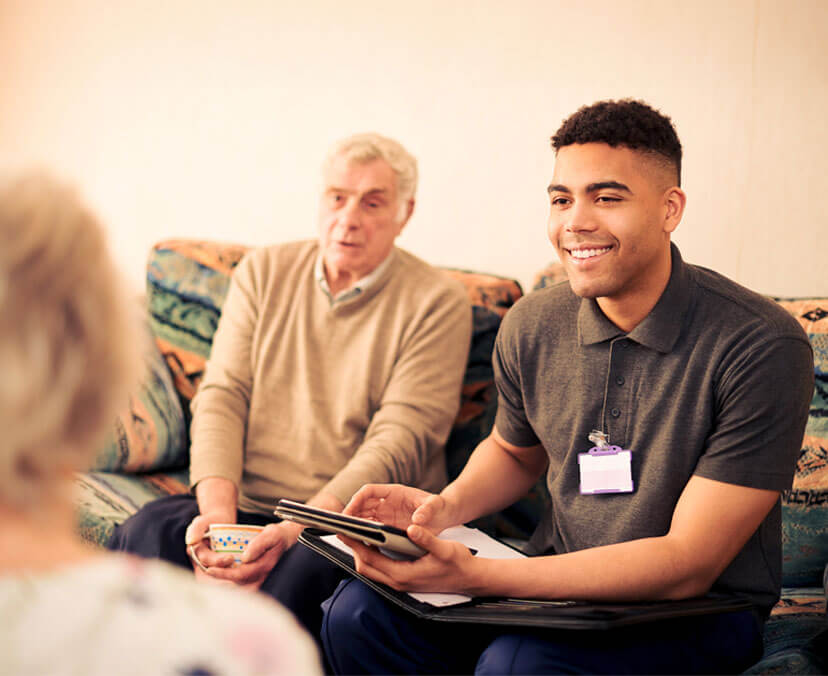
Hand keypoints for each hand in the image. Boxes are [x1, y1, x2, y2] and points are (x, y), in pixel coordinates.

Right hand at [184, 510, 237, 580]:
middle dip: (226, 568)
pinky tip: (246, 570)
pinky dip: (234, 571)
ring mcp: (210, 563)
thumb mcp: (203, 520)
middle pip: (213, 569)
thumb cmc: (210, 519)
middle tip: (241, 565)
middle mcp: (200, 559)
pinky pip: (226, 570)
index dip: (217, 561)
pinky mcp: (219, 563)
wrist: (219, 519)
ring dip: (231, 572)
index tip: (230, 558)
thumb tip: (190, 541)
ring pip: (219, 572)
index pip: (206, 560)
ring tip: (244, 569)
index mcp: (194, 551)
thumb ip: (196, 528)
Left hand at [186, 516, 296, 590]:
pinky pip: (242, 581)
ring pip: (240, 584)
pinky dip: (231, 578)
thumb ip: (258, 544)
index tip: (210, 570)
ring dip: (225, 579)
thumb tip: (245, 558)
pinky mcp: (258, 575)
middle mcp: (262, 574)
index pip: (240, 574)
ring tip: (211, 571)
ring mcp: (261, 576)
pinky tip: (222, 572)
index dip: (224, 574)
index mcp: (264, 565)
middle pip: (238, 582)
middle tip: (207, 571)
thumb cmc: (278, 535)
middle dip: (221, 578)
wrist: (287, 538)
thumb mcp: (270, 533)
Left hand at [342, 524, 478, 593]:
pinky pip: (380, 570)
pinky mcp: (405, 580)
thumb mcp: (444, 548)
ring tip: (356, 535)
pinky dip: (372, 558)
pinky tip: (374, 544)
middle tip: (345, 531)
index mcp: (404, 575)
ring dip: (362, 554)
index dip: (356, 546)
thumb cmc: (458, 564)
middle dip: (353, 550)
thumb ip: (426, 539)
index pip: (371, 560)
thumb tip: (412, 528)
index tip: (346, 532)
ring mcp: (401, 583)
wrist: (470, 578)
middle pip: (365, 568)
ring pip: (372, 571)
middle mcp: (399, 582)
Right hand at [344, 483, 456, 534]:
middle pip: (361, 505)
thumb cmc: (439, 506)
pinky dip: (363, 535)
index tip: (350, 511)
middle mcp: (386, 503)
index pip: (368, 491)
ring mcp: (385, 515)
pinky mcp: (387, 527)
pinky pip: (370, 530)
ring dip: (354, 526)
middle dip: (350, 515)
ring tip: (347, 538)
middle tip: (343, 529)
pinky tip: (360, 545)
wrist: (443, 515)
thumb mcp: (436, 505)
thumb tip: (418, 518)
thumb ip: (427, 509)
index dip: (356, 500)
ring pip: (363, 517)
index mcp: (394, 492)